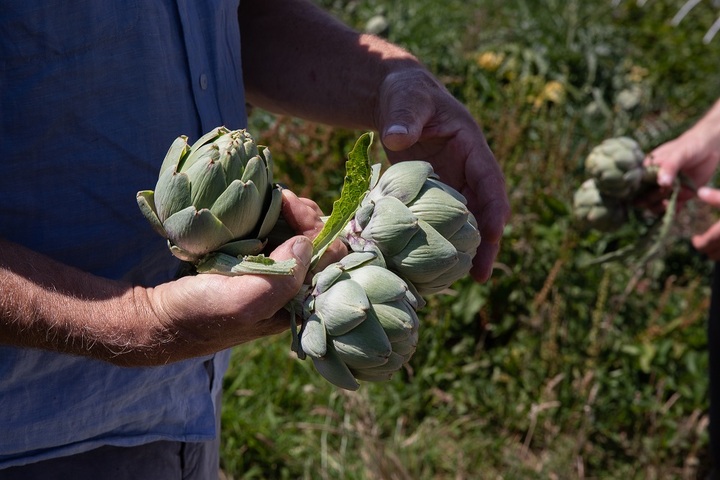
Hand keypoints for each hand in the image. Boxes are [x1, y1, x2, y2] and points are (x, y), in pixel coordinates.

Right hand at [146, 190, 343, 361]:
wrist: (161, 317)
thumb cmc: (202, 313)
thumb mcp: (244, 302)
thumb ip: (281, 280)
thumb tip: (305, 244)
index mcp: (299, 303)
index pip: (331, 259)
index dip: (317, 227)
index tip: (288, 205)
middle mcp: (293, 289)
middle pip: (321, 244)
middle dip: (307, 216)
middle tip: (282, 196)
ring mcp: (274, 275)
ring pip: (301, 236)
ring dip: (292, 213)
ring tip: (274, 196)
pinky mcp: (255, 265)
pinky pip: (277, 236)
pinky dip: (275, 217)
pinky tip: (263, 205)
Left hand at [375, 68, 510, 281]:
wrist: (394, 99)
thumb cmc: (406, 94)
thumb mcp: (407, 99)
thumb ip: (405, 116)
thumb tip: (396, 138)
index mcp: (471, 146)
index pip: (490, 180)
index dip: (494, 208)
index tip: (494, 234)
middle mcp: (466, 169)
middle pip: (483, 209)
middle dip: (486, 241)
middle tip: (482, 275)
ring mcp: (450, 182)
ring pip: (464, 219)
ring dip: (466, 247)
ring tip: (461, 281)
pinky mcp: (431, 192)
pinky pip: (440, 219)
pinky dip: (439, 239)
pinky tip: (430, 264)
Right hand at [644, 130, 719, 210]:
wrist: (709, 149)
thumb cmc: (689, 146)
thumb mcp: (679, 153)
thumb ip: (669, 166)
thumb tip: (661, 183)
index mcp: (647, 170)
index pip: (636, 184)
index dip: (637, 191)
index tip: (645, 191)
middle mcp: (653, 181)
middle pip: (644, 197)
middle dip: (651, 199)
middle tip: (663, 192)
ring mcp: (665, 190)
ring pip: (655, 205)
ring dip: (660, 208)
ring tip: (668, 203)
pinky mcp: (678, 196)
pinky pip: (672, 207)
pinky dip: (673, 210)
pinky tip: (677, 207)